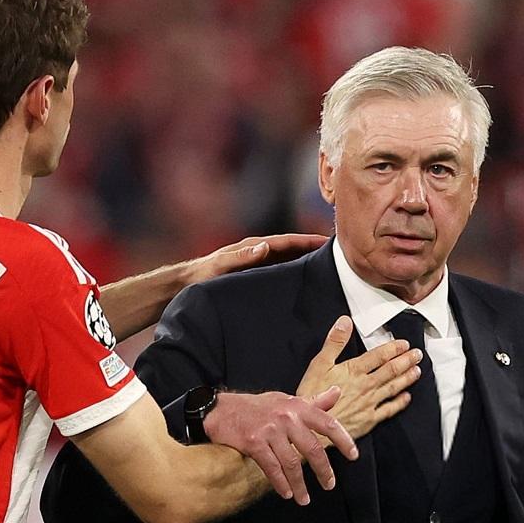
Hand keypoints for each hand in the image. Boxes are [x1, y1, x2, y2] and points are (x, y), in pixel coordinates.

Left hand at [186, 234, 328, 284]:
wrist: (186, 282)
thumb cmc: (202, 275)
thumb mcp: (220, 266)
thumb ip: (241, 257)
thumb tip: (266, 246)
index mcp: (253, 247)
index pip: (286, 241)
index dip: (306, 240)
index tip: (327, 240)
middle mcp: (257, 251)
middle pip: (291, 247)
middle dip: (312, 246)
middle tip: (337, 250)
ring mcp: (256, 260)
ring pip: (287, 257)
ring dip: (305, 257)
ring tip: (326, 262)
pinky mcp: (253, 271)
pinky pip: (279, 267)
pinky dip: (293, 268)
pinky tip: (302, 276)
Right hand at [204, 387, 348, 505]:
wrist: (222, 410)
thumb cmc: (258, 406)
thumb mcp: (287, 400)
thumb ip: (313, 402)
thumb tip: (337, 392)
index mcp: (298, 406)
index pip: (328, 424)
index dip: (343, 440)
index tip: (353, 456)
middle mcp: (286, 417)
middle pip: (313, 448)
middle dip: (323, 471)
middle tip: (329, 485)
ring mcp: (270, 430)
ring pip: (292, 463)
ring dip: (300, 484)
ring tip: (304, 498)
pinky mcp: (254, 442)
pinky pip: (272, 468)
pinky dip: (281, 483)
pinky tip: (286, 493)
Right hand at [297, 316, 421, 439]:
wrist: (313, 427)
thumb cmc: (313, 396)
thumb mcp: (318, 364)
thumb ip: (334, 342)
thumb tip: (344, 322)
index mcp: (354, 371)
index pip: (379, 356)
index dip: (394, 348)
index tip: (404, 344)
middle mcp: (366, 385)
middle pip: (391, 370)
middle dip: (406, 360)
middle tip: (417, 354)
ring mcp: (369, 403)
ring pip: (393, 387)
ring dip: (407, 378)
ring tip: (417, 370)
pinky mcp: (369, 419)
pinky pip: (389, 409)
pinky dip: (400, 402)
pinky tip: (407, 397)